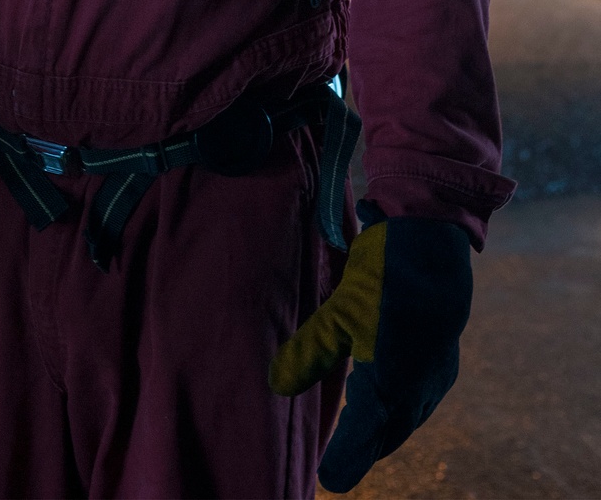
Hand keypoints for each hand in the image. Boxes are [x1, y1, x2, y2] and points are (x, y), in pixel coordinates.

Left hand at [270, 209, 471, 492]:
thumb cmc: (383, 277)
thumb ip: (309, 352)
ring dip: (381, 431)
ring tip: (357, 441)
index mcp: (393, 386)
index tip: (326, 480)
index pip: (363, 438)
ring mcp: (436, 377)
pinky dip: (397, 408)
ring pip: (405, 418)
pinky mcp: (442, 361)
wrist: (435, 243)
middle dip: (362, 450)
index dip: (345, 459)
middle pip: (386, 434)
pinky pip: (418, 399)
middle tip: (337, 465)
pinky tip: (385, 401)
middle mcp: (419, 391)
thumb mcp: (338, 313)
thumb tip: (276, 385)